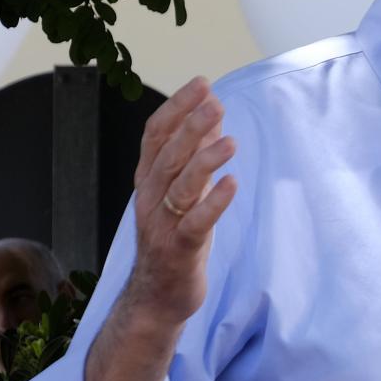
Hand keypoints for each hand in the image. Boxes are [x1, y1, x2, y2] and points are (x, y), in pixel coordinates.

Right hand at [126, 76, 237, 323]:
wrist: (156, 296)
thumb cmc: (174, 238)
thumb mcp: (183, 192)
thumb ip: (194, 155)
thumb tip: (211, 116)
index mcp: (149, 180)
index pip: (155, 135)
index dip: (177, 108)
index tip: (202, 84)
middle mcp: (150, 197)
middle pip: (167, 156)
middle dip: (190, 126)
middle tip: (215, 102)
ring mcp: (161, 224)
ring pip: (179, 187)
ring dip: (204, 161)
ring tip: (229, 141)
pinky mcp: (179, 249)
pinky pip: (195, 223)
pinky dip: (213, 203)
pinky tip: (232, 183)